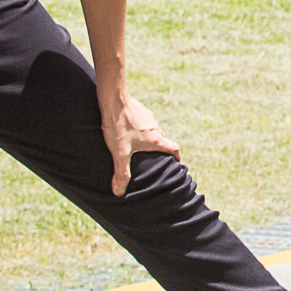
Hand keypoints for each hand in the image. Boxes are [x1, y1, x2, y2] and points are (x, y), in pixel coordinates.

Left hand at [99, 72, 177, 197]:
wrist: (113, 98)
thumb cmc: (118, 125)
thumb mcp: (120, 153)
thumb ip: (121, 173)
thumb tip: (119, 193)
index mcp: (155, 140)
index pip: (174, 149)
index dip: (176, 157)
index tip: (176, 163)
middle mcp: (156, 128)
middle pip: (163, 140)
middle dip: (160, 149)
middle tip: (153, 158)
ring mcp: (148, 117)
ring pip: (153, 130)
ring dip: (149, 138)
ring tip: (138, 145)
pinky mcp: (140, 110)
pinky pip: (144, 122)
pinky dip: (140, 128)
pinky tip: (128, 130)